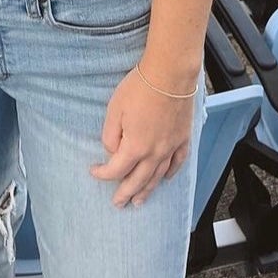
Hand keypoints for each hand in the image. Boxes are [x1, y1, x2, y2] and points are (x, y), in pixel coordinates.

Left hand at [92, 67, 197, 207]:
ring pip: (158, 176)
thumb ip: (111, 135)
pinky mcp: (183, 138)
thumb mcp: (114, 110)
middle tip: (118, 204)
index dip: (102, 173)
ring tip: (140, 201)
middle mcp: (155, 153)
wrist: (170, 74)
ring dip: (147, 190)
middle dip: (125, 193)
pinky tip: (166, 178)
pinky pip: (177, 162)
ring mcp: (171, 147)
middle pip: (138, 180)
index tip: (94, 171)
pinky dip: (171, 173)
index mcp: (135, 147)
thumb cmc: (140, 88)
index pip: (116, 170)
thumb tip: (113, 150)